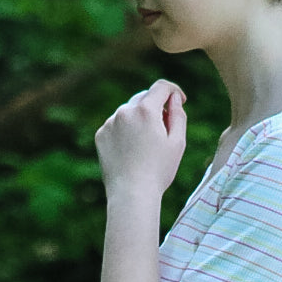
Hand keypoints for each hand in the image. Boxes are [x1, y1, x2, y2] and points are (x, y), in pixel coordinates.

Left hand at [95, 80, 186, 195]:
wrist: (131, 194)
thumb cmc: (158, 171)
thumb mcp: (178, 142)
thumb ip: (178, 115)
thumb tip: (174, 98)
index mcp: (146, 110)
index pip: (161, 87)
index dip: (174, 91)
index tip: (180, 100)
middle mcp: (125, 111)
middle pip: (144, 97)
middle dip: (156, 106)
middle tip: (165, 127)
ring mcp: (110, 122)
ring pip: (129, 111)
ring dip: (140, 119)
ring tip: (147, 145)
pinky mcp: (101, 135)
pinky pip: (116, 125)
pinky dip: (126, 131)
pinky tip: (132, 151)